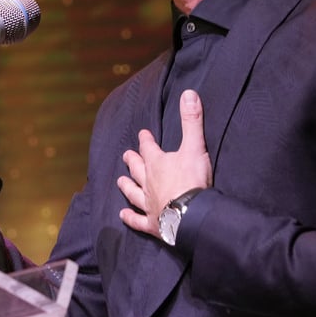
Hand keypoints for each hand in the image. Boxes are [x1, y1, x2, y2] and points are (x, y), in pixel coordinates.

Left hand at [117, 89, 212, 237]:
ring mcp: (148, 203)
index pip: (149, 148)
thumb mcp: (195, 146)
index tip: (142, 133)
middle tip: (126, 155)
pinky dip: (129, 218)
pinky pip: (137, 220)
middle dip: (132, 160)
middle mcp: (148, 182)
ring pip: (133, 192)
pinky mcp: (152, 223)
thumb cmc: (192, 180)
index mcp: (158, 163)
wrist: (190, 215)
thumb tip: (188, 93)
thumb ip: (191, 121)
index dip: (145, 140)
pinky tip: (122, 215)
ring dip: (127, 186)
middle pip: (137, 169)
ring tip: (120, 181)